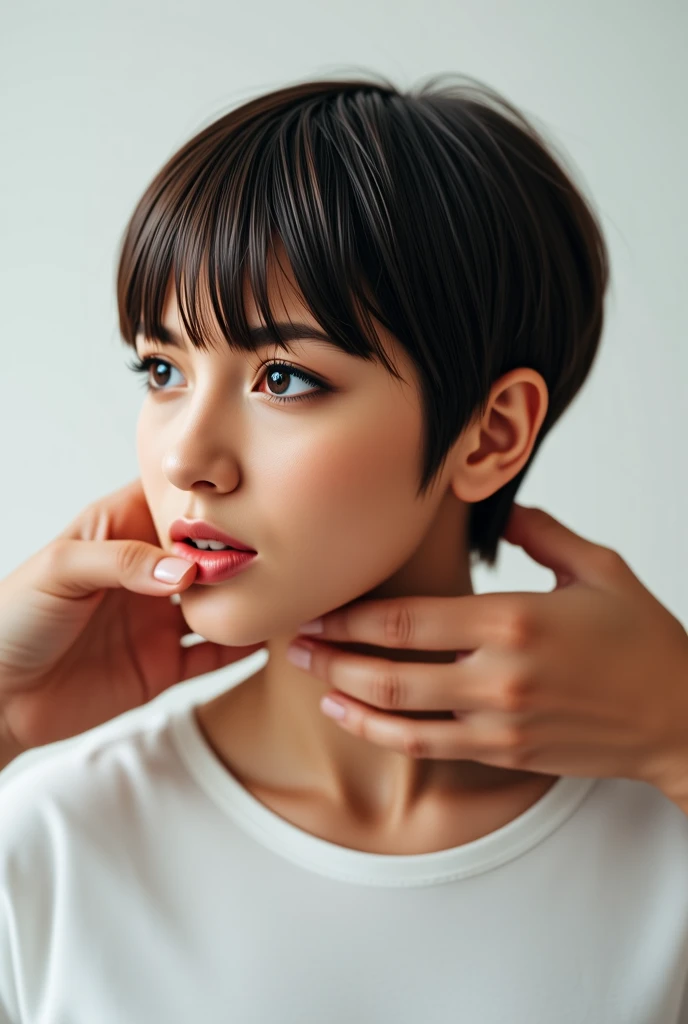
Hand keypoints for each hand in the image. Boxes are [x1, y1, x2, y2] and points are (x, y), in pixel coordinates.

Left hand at [0, 478, 263, 759]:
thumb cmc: (11, 619)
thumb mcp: (60, 569)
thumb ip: (123, 561)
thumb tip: (188, 570)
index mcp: (118, 532)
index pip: (174, 502)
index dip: (210, 498)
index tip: (252, 495)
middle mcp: (144, 572)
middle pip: (207, 552)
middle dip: (242, 546)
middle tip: (284, 543)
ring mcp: (156, 619)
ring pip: (218, 601)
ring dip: (249, 595)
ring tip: (290, 585)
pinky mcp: (162, 664)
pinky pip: (213, 654)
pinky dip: (242, 646)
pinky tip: (270, 635)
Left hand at [288, 505, 687, 793]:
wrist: (682, 719)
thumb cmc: (645, 641)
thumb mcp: (600, 568)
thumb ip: (542, 532)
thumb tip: (502, 506)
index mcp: (514, 620)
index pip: (408, 618)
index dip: (352, 615)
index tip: (320, 606)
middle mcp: (498, 675)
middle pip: (390, 669)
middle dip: (333, 656)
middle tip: (295, 643)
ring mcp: (499, 721)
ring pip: (400, 715)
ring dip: (346, 698)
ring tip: (311, 680)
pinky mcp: (505, 753)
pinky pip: (428, 746)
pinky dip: (383, 732)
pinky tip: (354, 718)